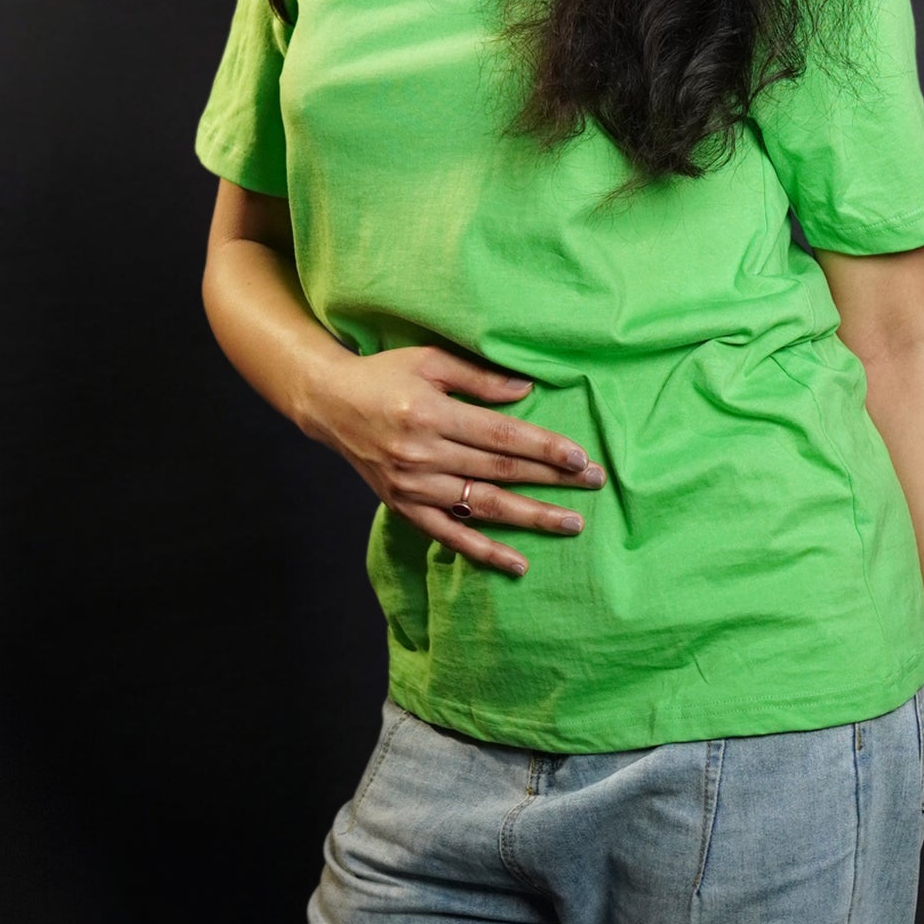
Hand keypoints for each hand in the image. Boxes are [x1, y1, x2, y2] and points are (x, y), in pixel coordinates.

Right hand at [304, 341, 603, 577]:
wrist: (329, 404)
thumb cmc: (383, 375)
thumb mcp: (428, 360)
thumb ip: (478, 377)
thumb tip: (526, 391)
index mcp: (431, 413)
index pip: (501, 436)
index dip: (543, 448)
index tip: (580, 458)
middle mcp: (422, 454)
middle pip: (500, 472)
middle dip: (551, 480)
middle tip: (594, 486)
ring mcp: (413, 486)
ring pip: (482, 507)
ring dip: (529, 518)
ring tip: (571, 524)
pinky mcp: (404, 507)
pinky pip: (449, 536)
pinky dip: (484, 552)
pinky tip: (518, 563)